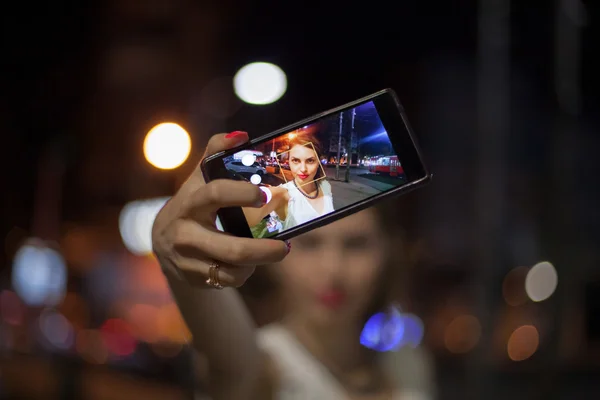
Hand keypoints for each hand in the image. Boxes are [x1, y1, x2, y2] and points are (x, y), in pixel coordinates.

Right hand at [151, 131, 290, 287]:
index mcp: (189, 202)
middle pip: (232, 248)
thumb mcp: (199, 179)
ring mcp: (187, 259)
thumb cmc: (192, 204)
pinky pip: (228, 281)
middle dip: (264, 250)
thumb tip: (242, 136)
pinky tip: (247, 264)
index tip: (265, 195)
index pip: (216, 194)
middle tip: (285, 247)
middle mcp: (185, 233)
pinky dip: (244, 273)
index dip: (242, 193)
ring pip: (233, 270)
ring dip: (257, 262)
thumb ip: (216, 153)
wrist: (164, 242)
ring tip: (269, 253)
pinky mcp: (193, 277)